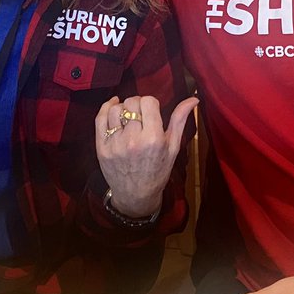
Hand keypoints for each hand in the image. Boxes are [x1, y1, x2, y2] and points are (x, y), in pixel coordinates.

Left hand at [95, 94, 197, 217]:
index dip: (151, 103)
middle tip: (141, 114)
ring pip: (116, 109)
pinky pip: (100, 119)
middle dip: (138, 104)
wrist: (136, 195)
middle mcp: (133, 140)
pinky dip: (106, 108)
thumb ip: (180, 120)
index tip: (152, 111)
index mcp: (153, 139)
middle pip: (131, 103)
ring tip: (129, 117)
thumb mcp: (173, 147)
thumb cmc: (158, 171)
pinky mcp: (102, 148)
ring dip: (123, 108)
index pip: (148, 102)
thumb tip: (193, 99)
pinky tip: (114, 107)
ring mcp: (115, 144)